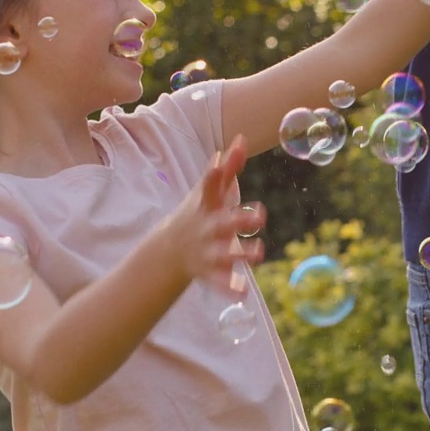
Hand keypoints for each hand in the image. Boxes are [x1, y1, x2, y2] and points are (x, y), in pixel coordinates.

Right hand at [165, 135, 265, 294]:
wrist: (169, 251)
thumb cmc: (200, 213)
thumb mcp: (211, 192)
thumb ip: (228, 167)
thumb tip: (242, 137)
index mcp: (206, 204)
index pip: (209, 187)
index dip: (214, 174)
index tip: (220, 162)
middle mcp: (206, 227)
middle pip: (223, 223)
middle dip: (240, 220)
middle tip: (260, 216)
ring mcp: (206, 251)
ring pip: (224, 254)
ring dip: (241, 254)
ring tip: (259, 253)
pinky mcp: (210, 273)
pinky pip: (220, 282)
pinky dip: (230, 288)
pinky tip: (242, 292)